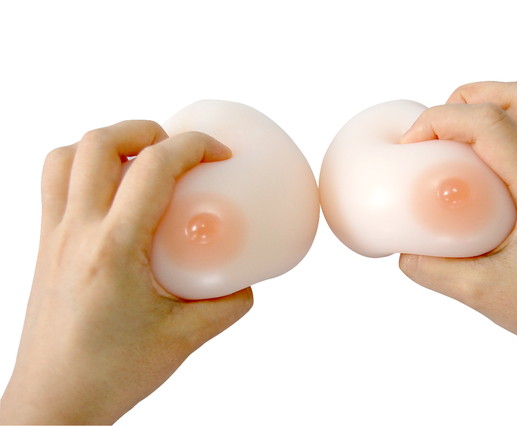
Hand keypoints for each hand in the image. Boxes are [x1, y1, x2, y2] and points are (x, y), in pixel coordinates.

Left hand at [0, 121, 252, 424]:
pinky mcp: (43, 246)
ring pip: (65, 156)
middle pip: (98, 143)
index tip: (220, 154)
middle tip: (176, 147)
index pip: (153, 168)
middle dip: (145, 128)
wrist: (53, 402)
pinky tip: (114, 196)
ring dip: (107, 143)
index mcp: (113, 250)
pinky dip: (83, 169)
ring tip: (140, 160)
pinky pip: (54, 184)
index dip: (194, 146)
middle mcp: (76, 233)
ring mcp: (53, 237)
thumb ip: (225, 306)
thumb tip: (245, 284)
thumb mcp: (183, 339)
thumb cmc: (109, 374)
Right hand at [398, 81, 516, 417]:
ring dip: (489, 109)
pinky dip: (507, 130)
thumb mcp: (482, 295)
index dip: (440, 120)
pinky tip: (483, 166)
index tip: (411, 144)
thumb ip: (433, 271)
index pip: (490, 124)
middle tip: (433, 130)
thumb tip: (405, 249)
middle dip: (466, 98)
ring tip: (454, 139)